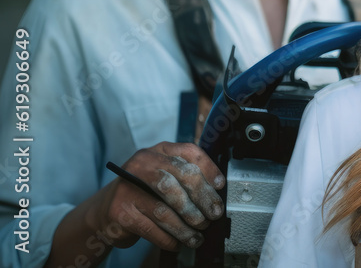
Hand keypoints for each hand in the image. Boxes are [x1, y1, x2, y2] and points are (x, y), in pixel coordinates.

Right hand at [90, 142, 225, 251]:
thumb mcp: (165, 175)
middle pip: (179, 179)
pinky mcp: (119, 212)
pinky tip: (179, 243)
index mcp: (158, 151)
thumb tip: (217, 191)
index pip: (189, 152)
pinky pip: (152, 228)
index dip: (208, 168)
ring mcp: (128, 188)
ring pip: (165, 209)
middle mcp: (141, 164)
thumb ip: (187, 177)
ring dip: (186, 226)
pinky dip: (169, 239)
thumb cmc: (144, 192)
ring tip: (198, 236)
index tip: (221, 186)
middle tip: (214, 215)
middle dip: (201, 199)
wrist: (105, 210)